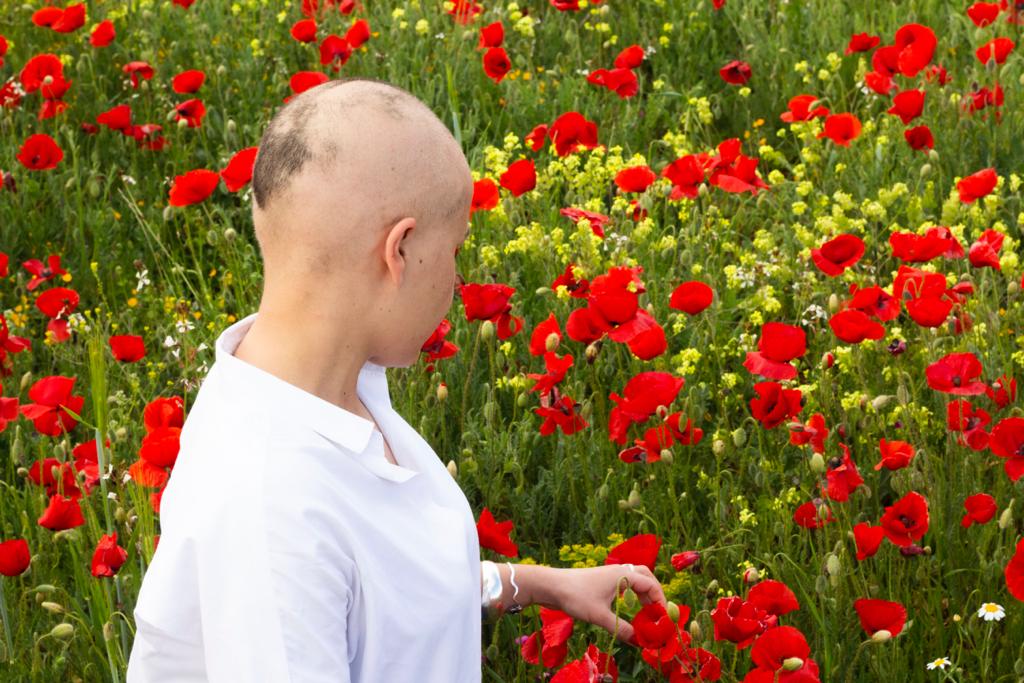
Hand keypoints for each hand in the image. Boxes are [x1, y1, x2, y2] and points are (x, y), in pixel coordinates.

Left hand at [540, 564, 667, 645]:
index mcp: (622, 575)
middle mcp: (619, 571)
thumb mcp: (600, 616)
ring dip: (644, 593)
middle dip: (655, 594)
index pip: (651, 585)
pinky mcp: (603, 580)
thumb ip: (621, 629)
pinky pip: (625, 583)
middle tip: (659, 613)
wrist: (551, 585)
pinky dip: (632, 594)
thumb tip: (639, 642)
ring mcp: (610, 574)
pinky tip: (629, 607)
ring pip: (635, 579)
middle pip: (646, 577)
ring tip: (647, 613)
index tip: (664, 619)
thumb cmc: (576, 597)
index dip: (660, 602)